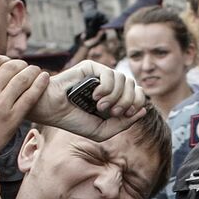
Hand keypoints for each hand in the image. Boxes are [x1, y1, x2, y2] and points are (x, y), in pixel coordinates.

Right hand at [0, 56, 49, 171]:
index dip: (4, 59)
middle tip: (26, 67)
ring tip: (37, 71)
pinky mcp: (12, 120)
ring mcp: (0, 106)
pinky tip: (44, 78)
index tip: (9, 62)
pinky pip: (31, 96)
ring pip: (23, 78)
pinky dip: (40, 84)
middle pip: (10, 67)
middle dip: (20, 64)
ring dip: (32, 71)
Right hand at [34, 61, 148, 140]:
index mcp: (114, 99)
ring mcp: (101, 75)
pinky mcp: (93, 67)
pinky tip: (95, 96)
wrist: (53, 110)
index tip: (125, 113)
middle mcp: (110, 85)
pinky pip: (111, 74)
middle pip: (134, 86)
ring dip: (115, 97)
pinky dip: (106, 88)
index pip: (138, 94)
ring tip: (100, 106)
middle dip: (127, 101)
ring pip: (124, 80)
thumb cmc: (74, 121)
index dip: (137, 103)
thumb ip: (123, 123)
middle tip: (112, 111)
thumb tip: (144, 110)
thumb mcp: (102, 131)